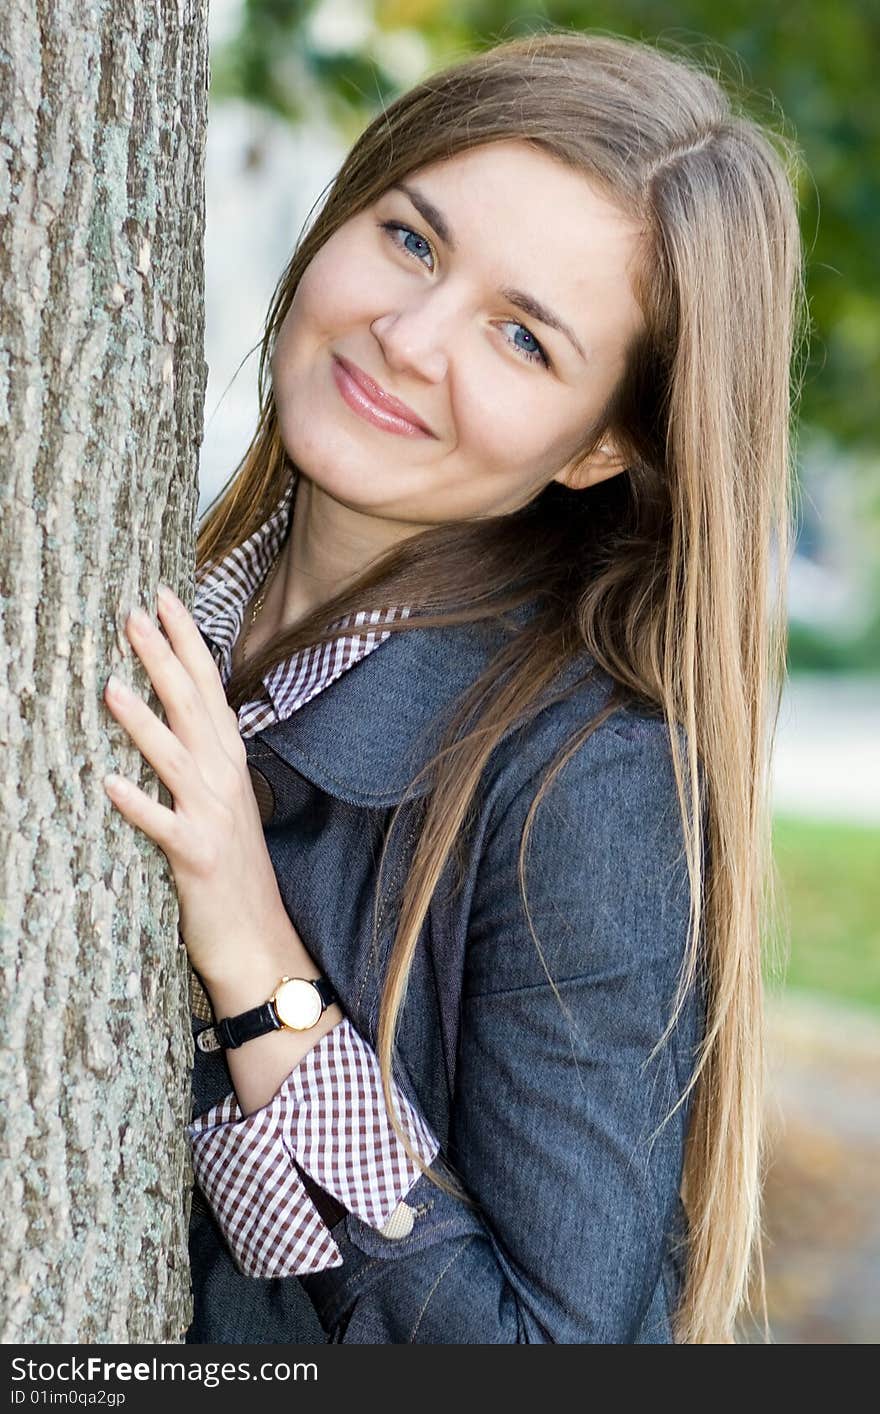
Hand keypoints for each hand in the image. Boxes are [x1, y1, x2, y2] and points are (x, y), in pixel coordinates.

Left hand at [101, 583, 297, 986]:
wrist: (260, 942)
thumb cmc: (233, 873)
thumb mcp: (223, 805)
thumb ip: (201, 760)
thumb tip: (169, 717)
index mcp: (230, 764)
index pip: (208, 688)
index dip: (187, 641)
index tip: (164, 598)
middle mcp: (226, 781)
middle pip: (192, 707)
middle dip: (163, 658)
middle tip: (132, 614)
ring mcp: (214, 818)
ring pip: (176, 759)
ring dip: (142, 723)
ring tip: (107, 687)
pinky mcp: (197, 859)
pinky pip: (164, 828)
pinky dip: (139, 805)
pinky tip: (108, 785)